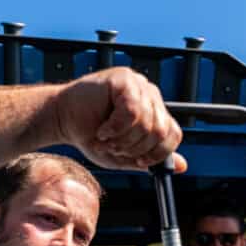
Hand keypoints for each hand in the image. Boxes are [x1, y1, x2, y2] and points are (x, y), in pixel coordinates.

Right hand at [50, 67, 185, 171]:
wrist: (62, 119)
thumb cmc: (90, 134)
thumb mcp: (125, 154)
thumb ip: (152, 158)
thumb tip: (182, 166)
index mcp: (154, 112)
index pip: (173, 134)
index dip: (157, 153)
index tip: (139, 161)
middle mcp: (150, 97)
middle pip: (160, 131)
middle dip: (135, 148)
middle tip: (115, 148)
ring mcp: (138, 85)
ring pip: (145, 123)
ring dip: (122, 140)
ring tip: (106, 138)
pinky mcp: (124, 79)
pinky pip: (131, 111)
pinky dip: (115, 127)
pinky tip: (103, 129)